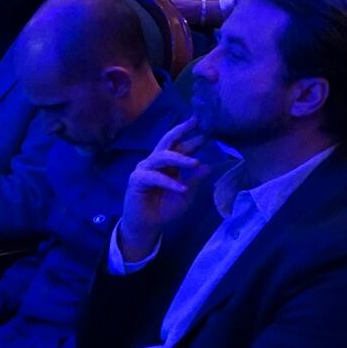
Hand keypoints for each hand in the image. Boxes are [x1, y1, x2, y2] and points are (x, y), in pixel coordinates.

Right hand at [117, 124, 215, 261]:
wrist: (148, 226)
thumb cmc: (165, 208)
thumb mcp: (185, 194)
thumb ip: (194, 180)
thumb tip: (208, 166)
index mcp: (168, 163)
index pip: (180, 145)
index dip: (192, 137)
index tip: (207, 127)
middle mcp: (156, 161)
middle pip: (167, 141)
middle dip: (181, 130)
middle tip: (195, 122)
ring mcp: (145, 168)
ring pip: (162, 157)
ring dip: (180, 159)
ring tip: (195, 163)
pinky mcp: (137, 180)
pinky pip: (155, 177)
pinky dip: (169, 182)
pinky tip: (181, 188)